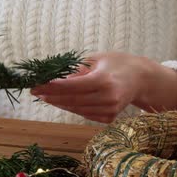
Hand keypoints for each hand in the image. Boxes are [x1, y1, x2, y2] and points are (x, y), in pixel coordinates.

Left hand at [30, 52, 176, 122]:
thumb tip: (54, 79)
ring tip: (44, 96)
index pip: (72, 86)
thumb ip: (76, 70)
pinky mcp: (110, 117)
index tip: (36, 85)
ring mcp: (110, 110)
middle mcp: (108, 97)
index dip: (51, 87)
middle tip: (35, 91)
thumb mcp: (96, 59)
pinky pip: (84, 114)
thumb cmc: (117, 63)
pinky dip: (71, 108)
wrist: (141, 78)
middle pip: (71, 100)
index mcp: (104, 80)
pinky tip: (61, 102)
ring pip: (76, 109)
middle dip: (50, 96)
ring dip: (58, 103)